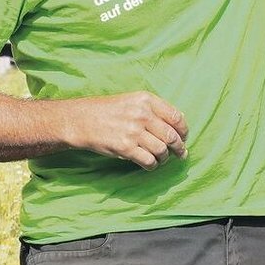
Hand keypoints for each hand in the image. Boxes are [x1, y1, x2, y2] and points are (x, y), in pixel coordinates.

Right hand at [65, 91, 188, 169]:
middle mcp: (142, 114)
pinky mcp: (125, 148)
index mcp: (146, 100)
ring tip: (162, 159)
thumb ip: (153, 109)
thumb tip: (177, 123)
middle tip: (181, 153)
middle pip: (171, 136)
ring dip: (165, 158)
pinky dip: (153, 165)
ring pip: (162, 150)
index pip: (176, 117)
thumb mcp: (132, 100)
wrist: (81, 120)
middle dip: (179, 148)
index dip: (183, 130)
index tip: (184, 137)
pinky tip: (150, 164)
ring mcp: (133, 131)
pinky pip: (149, 161)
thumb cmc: (107, 110)